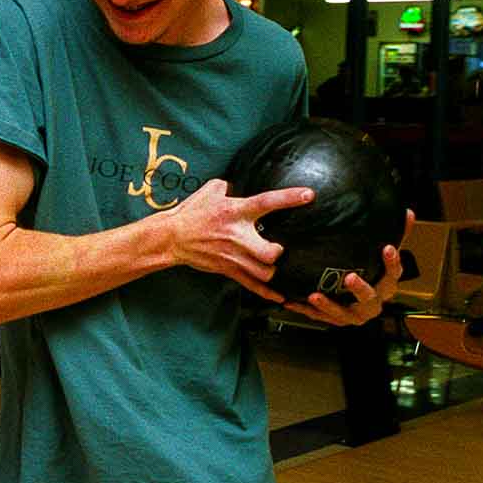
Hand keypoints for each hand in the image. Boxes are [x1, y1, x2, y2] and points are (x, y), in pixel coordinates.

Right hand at [165, 178, 317, 304]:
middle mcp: (238, 235)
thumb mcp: (210, 190)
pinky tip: (280, 297)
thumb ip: (227, 186)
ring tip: (273, 265)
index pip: (267, 202)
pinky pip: (251, 285)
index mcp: (236, 211)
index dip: (289, 198)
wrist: (173, 237)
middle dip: (277, 252)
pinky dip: (267, 292)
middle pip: (269, 252)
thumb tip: (235, 185)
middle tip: (277, 248)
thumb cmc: (192, 213)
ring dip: (272, 270)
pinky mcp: (229, 269)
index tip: (309, 195)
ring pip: (264, 272)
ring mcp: (234, 256)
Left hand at [281, 209, 416, 326]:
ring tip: (315, 295)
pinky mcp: (336, 320)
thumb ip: (397, 235)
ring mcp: (354, 315)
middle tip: (349, 277)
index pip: (394, 274)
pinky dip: (307, 310)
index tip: (387, 247)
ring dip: (329, 305)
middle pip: (370, 298)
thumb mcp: (384, 256)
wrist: (360, 304)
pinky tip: (293, 301)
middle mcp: (372, 303)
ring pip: (343, 313)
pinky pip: (321, 317)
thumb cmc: (373, 275)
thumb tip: (408, 213)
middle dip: (360, 289)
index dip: (392, 262)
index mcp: (386, 286)